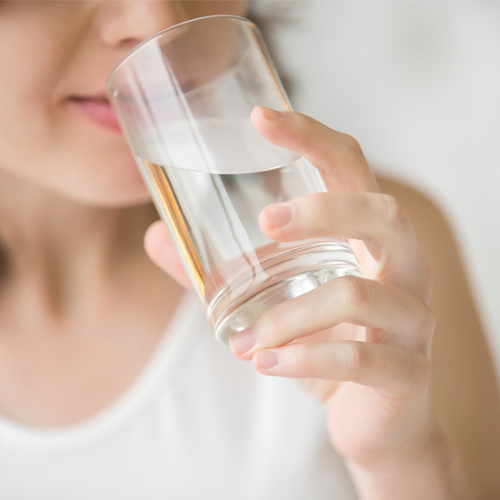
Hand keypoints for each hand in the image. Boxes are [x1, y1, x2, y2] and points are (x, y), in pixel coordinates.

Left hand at [228, 107, 445, 478]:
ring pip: (358, 294)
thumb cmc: (326, 344)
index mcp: (369, 239)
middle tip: (265, 223)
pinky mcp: (407, 371)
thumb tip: (158, 235)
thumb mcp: (274, 301)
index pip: (351, 168)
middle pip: (382, 212)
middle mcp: (403, 268)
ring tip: (242, 341)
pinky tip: (265, 363)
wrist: (371, 420)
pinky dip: (303, 359)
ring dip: (289, 316)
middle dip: (322, 210)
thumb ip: (219, 270)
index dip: (312, 136)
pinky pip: (358, 358)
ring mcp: (412, 320)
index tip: (261, 117)